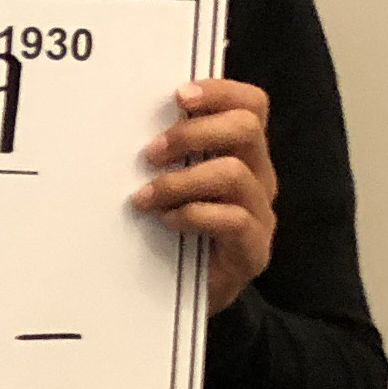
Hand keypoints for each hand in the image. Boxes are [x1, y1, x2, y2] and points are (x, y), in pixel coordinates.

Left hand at [132, 78, 275, 310]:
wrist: (186, 296)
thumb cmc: (175, 229)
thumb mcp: (170, 183)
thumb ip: (167, 152)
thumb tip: (127, 118)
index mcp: (242, 152)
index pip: (251, 105)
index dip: (220, 92)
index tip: (178, 95)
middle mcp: (258, 176)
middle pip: (247, 129)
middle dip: (194, 133)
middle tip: (151, 153)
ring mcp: (260, 213)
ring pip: (235, 174)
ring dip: (181, 180)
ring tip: (145, 196)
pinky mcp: (253, 250)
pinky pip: (232, 220)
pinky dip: (193, 215)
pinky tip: (167, 221)